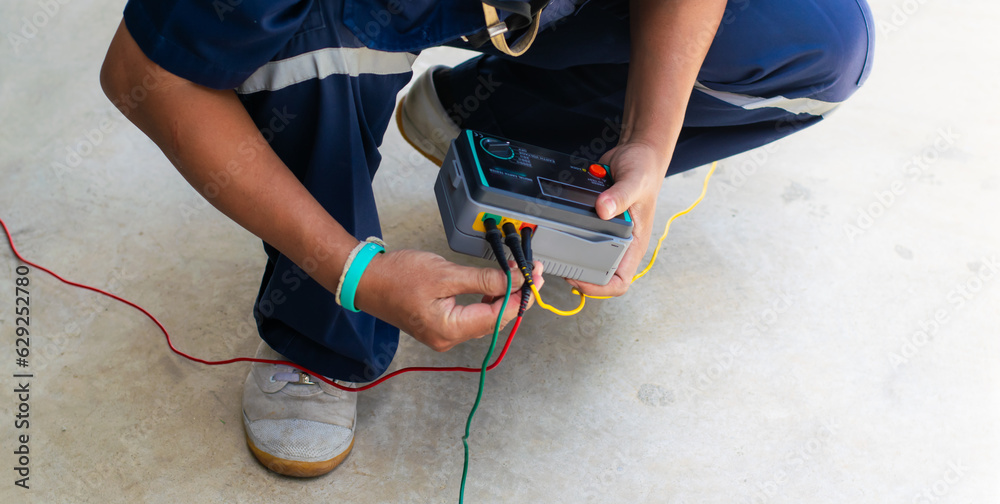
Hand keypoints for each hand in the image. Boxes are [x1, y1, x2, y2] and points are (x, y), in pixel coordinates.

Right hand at [354, 249, 543, 351]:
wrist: (365, 280)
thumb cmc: (397, 276)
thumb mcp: (446, 274)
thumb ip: (484, 280)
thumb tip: (515, 280)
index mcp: (450, 330)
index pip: (498, 316)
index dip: (519, 296)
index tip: (534, 277)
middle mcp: (448, 338)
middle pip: (494, 321)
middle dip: (515, 297)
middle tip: (531, 274)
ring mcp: (444, 334)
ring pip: (484, 319)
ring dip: (502, 298)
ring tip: (518, 277)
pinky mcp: (440, 325)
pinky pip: (471, 317)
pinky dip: (486, 301)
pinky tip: (496, 286)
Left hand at [568, 141, 667, 296]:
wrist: (637, 151)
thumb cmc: (645, 170)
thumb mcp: (635, 182)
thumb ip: (620, 196)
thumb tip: (603, 209)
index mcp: (634, 243)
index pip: (620, 281)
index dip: (600, 288)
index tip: (579, 280)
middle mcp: (620, 242)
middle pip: (598, 274)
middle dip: (577, 274)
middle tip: (557, 264)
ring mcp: (606, 232)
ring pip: (586, 256)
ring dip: (568, 256)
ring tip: (551, 250)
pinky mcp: (594, 220)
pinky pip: (579, 234)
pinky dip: (565, 233)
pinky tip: (554, 228)